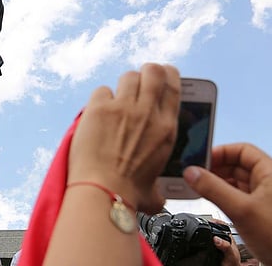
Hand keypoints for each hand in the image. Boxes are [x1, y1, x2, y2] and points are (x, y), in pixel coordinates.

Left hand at [68, 63, 180, 213]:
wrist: (102, 191)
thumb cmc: (128, 194)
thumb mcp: (154, 190)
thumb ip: (159, 189)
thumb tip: (157, 200)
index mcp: (166, 129)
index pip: (173, 87)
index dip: (169, 74)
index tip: (165, 73)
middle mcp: (147, 113)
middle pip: (153, 71)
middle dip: (147, 71)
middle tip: (140, 81)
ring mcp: (123, 108)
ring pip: (128, 76)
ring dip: (124, 85)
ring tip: (117, 98)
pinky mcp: (99, 109)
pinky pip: (102, 91)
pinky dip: (100, 99)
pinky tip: (97, 112)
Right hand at [184, 143, 271, 264]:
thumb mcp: (241, 210)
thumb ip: (213, 189)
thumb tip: (192, 173)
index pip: (242, 150)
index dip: (220, 152)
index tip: (201, 161)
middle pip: (239, 165)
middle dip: (216, 169)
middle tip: (197, 176)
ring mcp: (271, 197)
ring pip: (239, 181)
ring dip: (220, 183)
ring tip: (202, 188)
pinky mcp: (266, 211)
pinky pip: (242, 195)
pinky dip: (227, 196)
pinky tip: (215, 201)